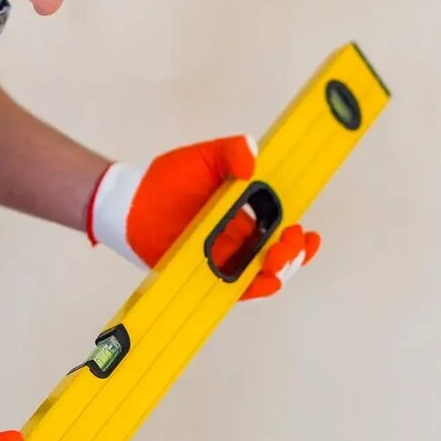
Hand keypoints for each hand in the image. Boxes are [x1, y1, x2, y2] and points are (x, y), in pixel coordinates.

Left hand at [87, 135, 320, 299]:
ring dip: (280, 269)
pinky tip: (266, 281)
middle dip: (294, 253)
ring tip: (277, 258)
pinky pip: (235, 288)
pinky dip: (255, 288)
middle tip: (291, 241)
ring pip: (263, 273)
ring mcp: (225, 257)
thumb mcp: (204, 156)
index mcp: (248, 210)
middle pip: (280, 254)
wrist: (131, 204)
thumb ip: (231, 151)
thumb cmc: (168, 179)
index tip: (309, 234)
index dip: (301, 236)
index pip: (284, 226)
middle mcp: (241, 237)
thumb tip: (253, 161)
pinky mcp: (206, 274)